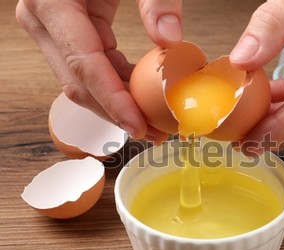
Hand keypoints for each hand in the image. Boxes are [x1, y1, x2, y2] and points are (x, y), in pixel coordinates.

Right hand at [16, 0, 181, 141]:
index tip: (140, 127)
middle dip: (117, 113)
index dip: (114, 103)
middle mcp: (43, 19)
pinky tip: (141, 99)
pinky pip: (89, 68)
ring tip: (153, 123)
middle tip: (154, 132)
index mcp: (53, 2)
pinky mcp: (66, 31)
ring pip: (82, 82)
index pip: (86, 67)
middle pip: (79, 84)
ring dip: (117, 106)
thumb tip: (170, 42)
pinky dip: (115, 86)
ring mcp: (51, 27)